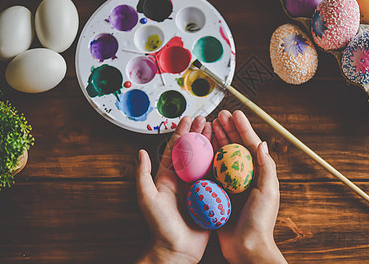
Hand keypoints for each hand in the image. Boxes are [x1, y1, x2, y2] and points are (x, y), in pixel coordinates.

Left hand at [136, 116, 211, 263]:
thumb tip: (141, 152)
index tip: (189, 118)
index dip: (182, 132)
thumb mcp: (147, 198)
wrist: (176, 250)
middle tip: (207, 119)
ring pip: (206, 160)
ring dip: (211, 144)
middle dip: (199, 133)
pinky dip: (222, 162)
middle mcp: (183, 179)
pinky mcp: (209, 196)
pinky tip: (228, 152)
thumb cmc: (159, 226)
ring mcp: (197, 187)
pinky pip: (217, 176)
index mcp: (168, 177)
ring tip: (217, 129)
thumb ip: (143, 175)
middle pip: (193, 150)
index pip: (176, 149)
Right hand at [213, 110, 285, 263]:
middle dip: (228, 130)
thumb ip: (266, 167)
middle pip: (235, 147)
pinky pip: (211, 171)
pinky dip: (206, 158)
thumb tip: (262, 142)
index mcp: (258, 173)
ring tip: (209, 126)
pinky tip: (200, 149)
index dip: (243, 128)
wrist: (246, 247)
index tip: (235, 113)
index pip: (250, 145)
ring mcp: (230, 183)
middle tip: (219, 115)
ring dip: (216, 140)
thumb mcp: (268, 191)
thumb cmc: (260, 221)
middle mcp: (244, 176)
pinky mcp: (218, 192)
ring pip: (222, 156)